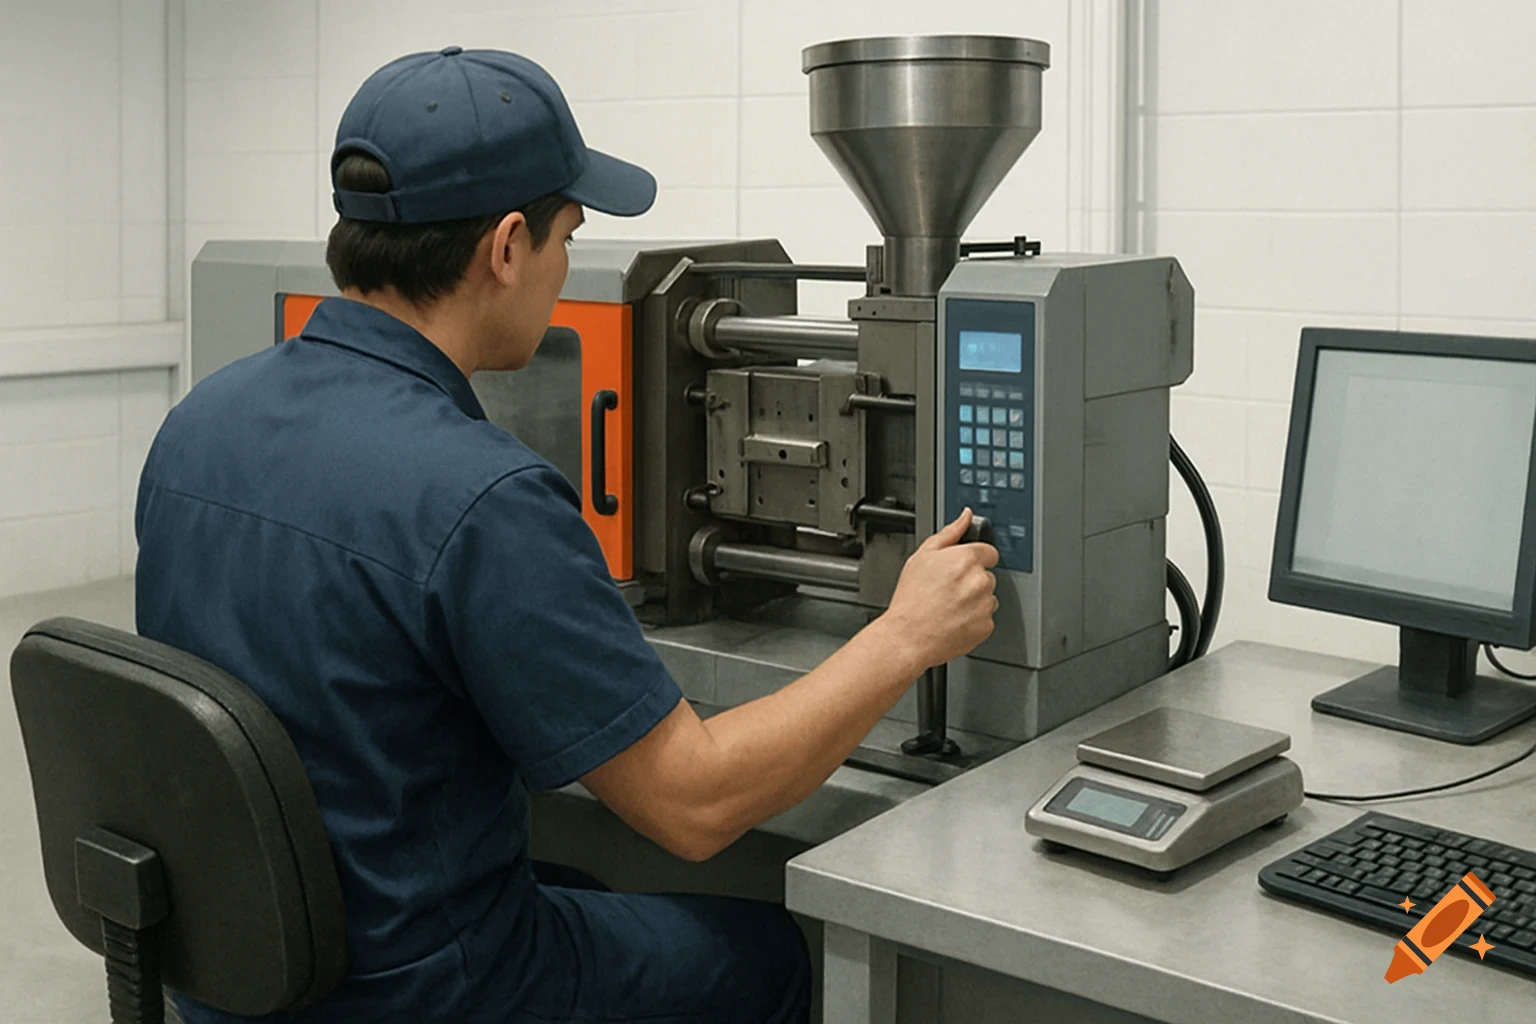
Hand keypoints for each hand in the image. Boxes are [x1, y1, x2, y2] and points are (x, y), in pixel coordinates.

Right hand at [878, 508, 998, 671]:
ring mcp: (985, 604)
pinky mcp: (986, 626)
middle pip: (987, 575)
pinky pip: (986, 618)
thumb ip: (949, 532)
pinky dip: (974, 619)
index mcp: (967, 559)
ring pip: (987, 597)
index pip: (988, 552)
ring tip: (948, 606)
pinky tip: (954, 619)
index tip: (961, 569)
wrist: (908, 637)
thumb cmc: (911, 599)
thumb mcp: (922, 556)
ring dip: (974, 600)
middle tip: (948, 590)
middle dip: (972, 580)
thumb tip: (965, 516)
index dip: (973, 559)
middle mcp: (980, 580)